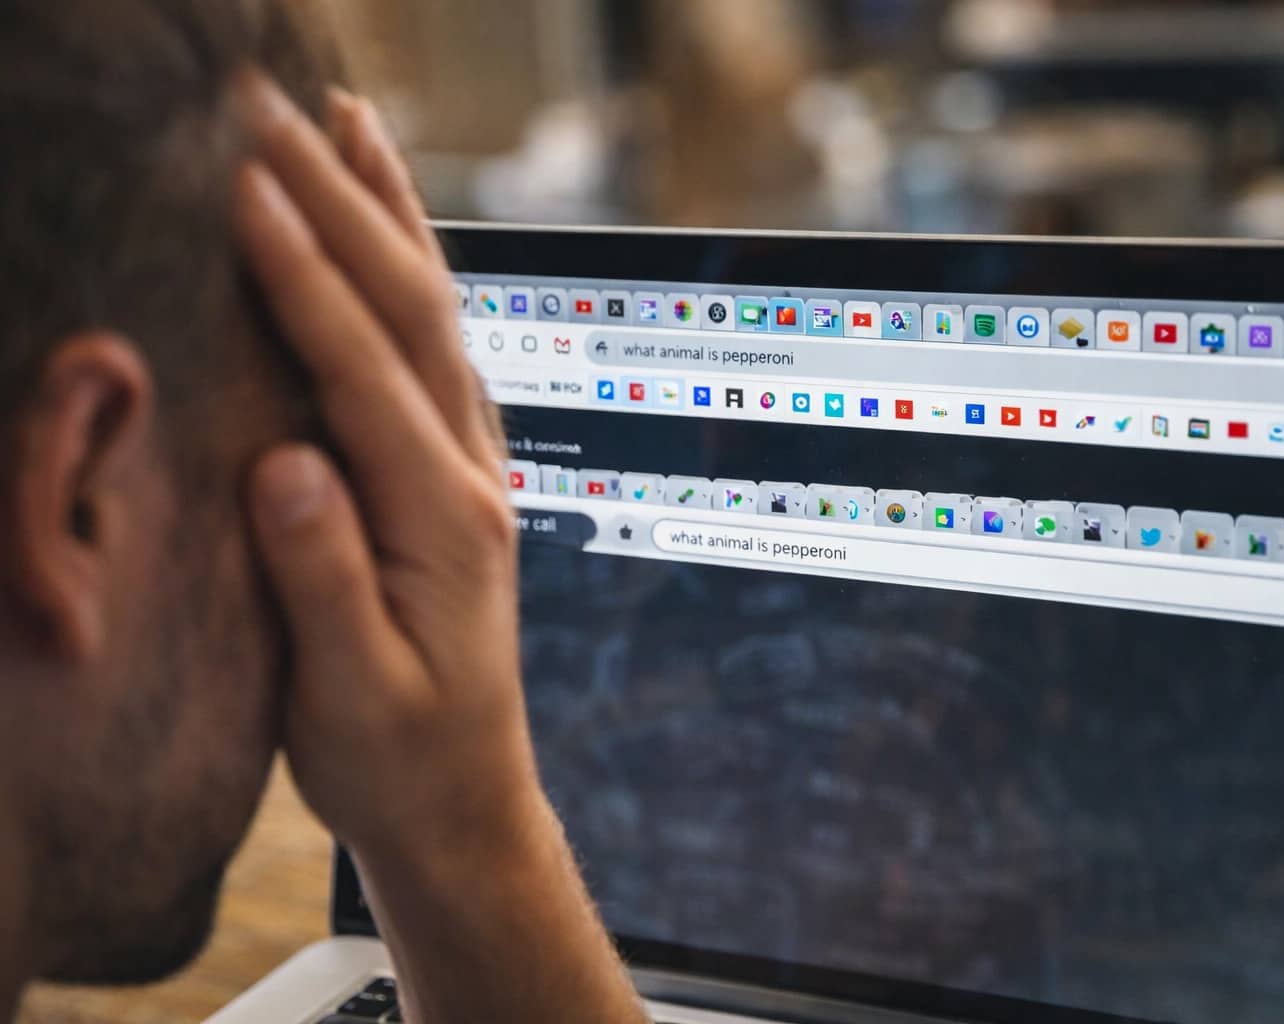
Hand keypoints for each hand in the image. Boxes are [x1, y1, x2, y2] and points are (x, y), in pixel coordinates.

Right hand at [232, 73, 645, 1023]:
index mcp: (441, 518)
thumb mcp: (349, 690)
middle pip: (410, 314)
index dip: (306, 277)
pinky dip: (408, 274)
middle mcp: (469, 475)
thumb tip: (287, 461)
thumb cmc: (398, 756)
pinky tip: (385, 236)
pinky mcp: (457, 477)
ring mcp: (472, 469)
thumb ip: (321, 576)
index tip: (245, 188)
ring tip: (352, 124)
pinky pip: (433, 352)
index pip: (366, 372)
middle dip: (343, 206)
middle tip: (277, 108)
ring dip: (392, 217)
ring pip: (434, 318)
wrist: (465, 798)